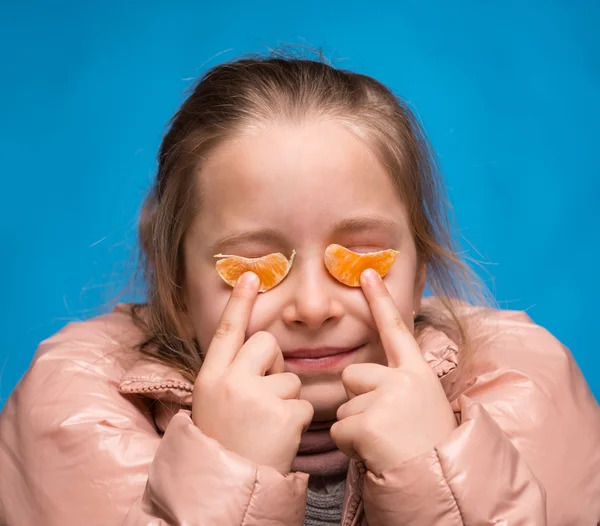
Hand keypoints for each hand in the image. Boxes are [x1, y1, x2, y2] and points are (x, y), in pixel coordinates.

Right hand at [192, 272, 313, 474]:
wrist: (228, 486)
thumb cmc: (224, 442)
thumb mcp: (213, 403)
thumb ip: (232, 374)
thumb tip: (260, 349)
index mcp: (210, 377)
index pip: (228, 330)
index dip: (240, 302)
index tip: (252, 276)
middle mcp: (231, 381)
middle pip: (267, 343)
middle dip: (272, 363)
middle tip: (262, 395)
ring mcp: (257, 398)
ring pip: (290, 377)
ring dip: (285, 399)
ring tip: (267, 425)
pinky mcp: (284, 416)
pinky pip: (303, 403)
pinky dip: (297, 420)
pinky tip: (280, 438)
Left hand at [330, 269, 456, 476]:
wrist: (444, 485)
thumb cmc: (430, 447)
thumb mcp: (424, 405)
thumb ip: (399, 384)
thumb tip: (365, 374)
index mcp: (418, 373)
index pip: (396, 329)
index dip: (381, 300)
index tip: (366, 272)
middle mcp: (404, 379)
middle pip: (352, 375)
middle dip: (358, 400)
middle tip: (385, 426)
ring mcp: (387, 399)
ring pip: (343, 405)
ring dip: (355, 426)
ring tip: (385, 443)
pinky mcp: (369, 423)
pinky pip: (339, 428)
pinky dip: (350, 445)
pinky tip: (375, 453)